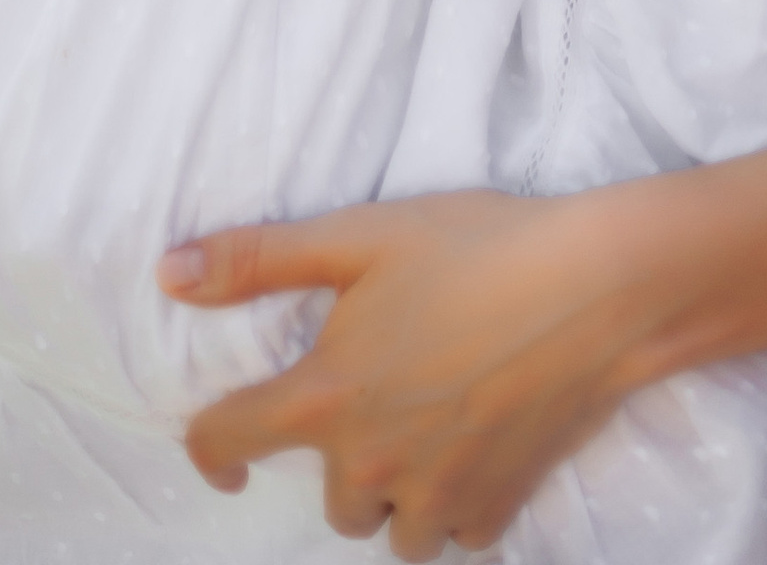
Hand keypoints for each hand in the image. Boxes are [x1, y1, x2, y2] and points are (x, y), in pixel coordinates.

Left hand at [160, 189, 646, 557]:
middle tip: (387, 396)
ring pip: (391, 528)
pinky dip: (459, 503)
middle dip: (346, 458)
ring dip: (399, 493)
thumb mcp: (362, 235)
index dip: (212, 448)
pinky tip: (481, 447)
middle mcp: (371, 464)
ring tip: (431, 431)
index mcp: (326, 398)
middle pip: (331, 497)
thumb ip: (259, 259)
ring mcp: (436, 497)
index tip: (225, 458)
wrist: (598, 287)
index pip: (230, 438)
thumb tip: (168, 273)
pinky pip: (458, 532)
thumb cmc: (477, 248)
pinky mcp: (495, 508)